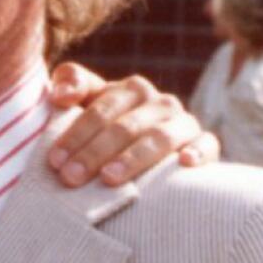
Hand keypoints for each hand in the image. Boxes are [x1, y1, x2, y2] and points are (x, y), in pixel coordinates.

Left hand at [45, 63, 217, 186]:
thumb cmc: (107, 127)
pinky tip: (185, 164)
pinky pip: (208, 145)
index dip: (76, 135)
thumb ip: (72, 84)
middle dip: (95, 152)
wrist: (146, 151)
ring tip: (108, 178)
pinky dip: (199, 152)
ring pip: (161, 137)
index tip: (55, 161)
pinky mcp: (205, 144)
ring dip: (133, 158)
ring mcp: (184, 123)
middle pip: (126, 127)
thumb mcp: (88, 101)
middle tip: (70, 177)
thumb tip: (59, 92)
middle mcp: (161, 103)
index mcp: (132, 90)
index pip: (100, 110)